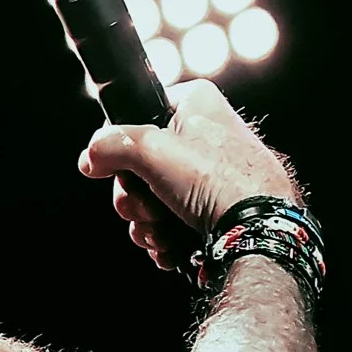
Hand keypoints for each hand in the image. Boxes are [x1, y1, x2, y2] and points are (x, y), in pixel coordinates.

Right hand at [77, 79, 299, 269]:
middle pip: (140, 166)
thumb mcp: (150, 149)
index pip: (137, 117)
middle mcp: (205, 137)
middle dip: (135, 197)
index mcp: (196, 106)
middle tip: (146, 206)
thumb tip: (91, 157)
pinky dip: (167, 238)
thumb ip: (111, 145)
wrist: (260, 231)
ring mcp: (210, 177)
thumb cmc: (219, 179)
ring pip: (153, 200)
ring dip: (148, 223)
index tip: (116, 169)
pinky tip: (175, 246)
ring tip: (163, 230)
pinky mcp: (215, 211)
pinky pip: (172, 224)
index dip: (122, 149)